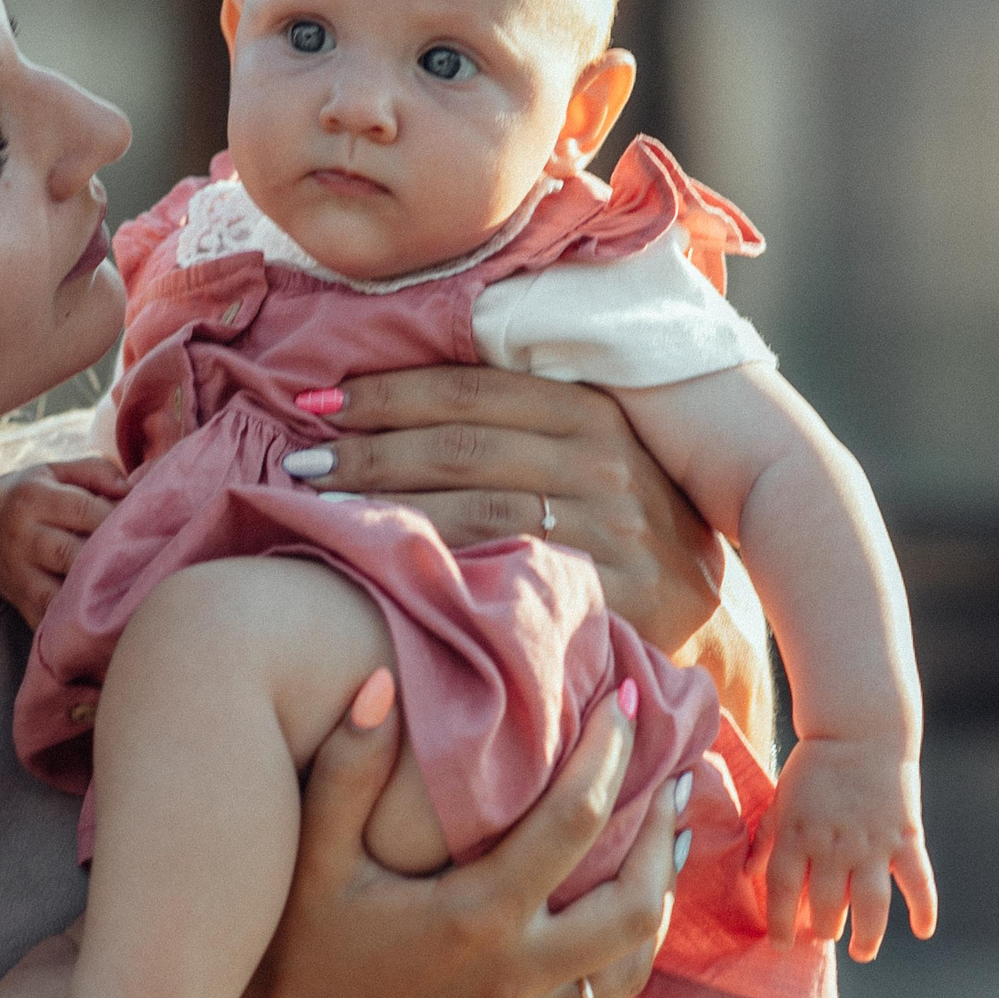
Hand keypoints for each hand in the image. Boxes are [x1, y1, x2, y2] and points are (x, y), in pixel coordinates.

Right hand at [0, 456, 129, 626]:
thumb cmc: (32, 496)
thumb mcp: (56, 472)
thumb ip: (95, 471)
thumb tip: (128, 491)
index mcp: (32, 498)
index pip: (84, 509)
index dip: (119, 518)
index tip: (147, 524)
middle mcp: (20, 537)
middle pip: (71, 554)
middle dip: (110, 559)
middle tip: (145, 560)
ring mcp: (18, 574)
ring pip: (59, 594)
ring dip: (93, 597)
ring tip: (129, 593)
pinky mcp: (21, 603)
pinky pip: (51, 621)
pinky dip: (77, 624)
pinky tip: (105, 619)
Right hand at [227, 675, 683, 997]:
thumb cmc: (298, 952)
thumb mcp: (313, 857)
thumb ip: (347, 769)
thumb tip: (380, 682)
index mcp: (476, 915)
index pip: (573, 822)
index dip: (608, 756)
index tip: (624, 702)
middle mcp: (518, 973)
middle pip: (632, 901)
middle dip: (662, 834)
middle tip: (676, 777)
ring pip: (633, 962)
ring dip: (660, 898)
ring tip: (671, 842)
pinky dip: (632, 958)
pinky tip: (632, 923)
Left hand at [291, 367, 724, 654]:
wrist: (700, 607)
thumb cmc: (617, 519)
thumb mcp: (586, 452)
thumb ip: (512, 422)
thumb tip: (387, 394)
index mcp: (593, 412)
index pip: (472, 391)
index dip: (388, 392)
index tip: (319, 401)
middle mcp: (607, 462)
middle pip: (462, 447)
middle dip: (370, 450)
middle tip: (298, 458)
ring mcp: (614, 531)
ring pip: (475, 509)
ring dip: (386, 506)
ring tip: (316, 507)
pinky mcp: (615, 596)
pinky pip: (508, 577)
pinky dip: (438, 568)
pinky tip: (383, 566)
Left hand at [757, 738, 937, 960]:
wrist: (859, 729)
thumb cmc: (815, 764)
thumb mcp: (780, 797)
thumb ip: (767, 837)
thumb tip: (749, 874)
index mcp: (796, 834)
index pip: (782, 890)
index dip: (780, 923)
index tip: (781, 946)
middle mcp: (833, 845)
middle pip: (826, 904)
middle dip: (823, 928)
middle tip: (824, 935)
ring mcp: (872, 844)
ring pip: (870, 905)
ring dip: (867, 935)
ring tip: (861, 952)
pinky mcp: (906, 837)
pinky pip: (918, 881)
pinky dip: (923, 908)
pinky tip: (921, 931)